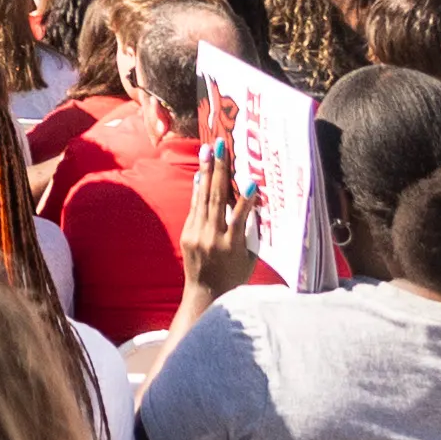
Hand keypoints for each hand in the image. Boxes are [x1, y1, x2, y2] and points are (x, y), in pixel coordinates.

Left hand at [176, 130, 267, 306]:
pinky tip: (202, 174)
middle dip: (219, 171)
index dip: (245, 200)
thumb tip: (253, 202)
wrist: (205, 293)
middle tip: (220, 147)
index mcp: (233, 247)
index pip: (240, 218)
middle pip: (217, 200)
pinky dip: (199, 190)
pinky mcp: (187, 234)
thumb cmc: (235, 276)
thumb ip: (250, 232)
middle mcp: (213, 239)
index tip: (250, 181)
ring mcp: (197, 235)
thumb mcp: (249, 258)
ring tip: (208, 151)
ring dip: (206, 172)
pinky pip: (195, 207)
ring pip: (203, 199)